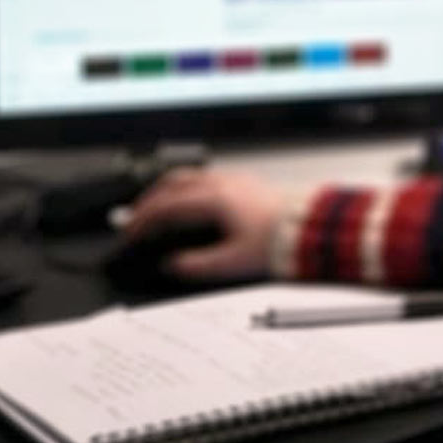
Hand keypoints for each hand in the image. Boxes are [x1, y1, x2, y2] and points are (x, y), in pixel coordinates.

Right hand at [121, 167, 284, 280]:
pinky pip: (205, 178)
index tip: (130, 233)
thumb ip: (197, 265)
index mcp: (214, 199)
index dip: (143, 220)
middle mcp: (222, 183)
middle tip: (135, 217)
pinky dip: (186, 188)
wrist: (311, 228)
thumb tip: (172, 265)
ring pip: (189, 176)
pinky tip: (189, 202)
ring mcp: (234, 179)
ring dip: (167, 191)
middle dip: (148, 200)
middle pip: (172, 183)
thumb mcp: (233, 262)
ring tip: (157, 208)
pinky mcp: (244, 182)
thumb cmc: (279, 241)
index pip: (166, 206)